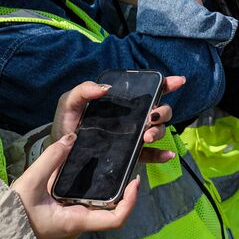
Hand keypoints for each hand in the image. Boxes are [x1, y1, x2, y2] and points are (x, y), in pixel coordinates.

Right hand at [12, 133, 138, 238]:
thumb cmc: (13, 212)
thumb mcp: (32, 182)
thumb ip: (51, 159)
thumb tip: (71, 138)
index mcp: (75, 221)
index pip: (115, 219)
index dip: (130, 201)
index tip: (135, 180)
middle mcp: (77, 225)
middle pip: (110, 212)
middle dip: (122, 192)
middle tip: (127, 168)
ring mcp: (70, 224)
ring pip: (98, 208)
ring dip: (108, 192)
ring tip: (112, 167)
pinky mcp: (62, 219)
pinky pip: (85, 206)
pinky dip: (92, 192)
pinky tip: (88, 174)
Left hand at [50, 77, 185, 149]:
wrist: (60, 155)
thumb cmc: (67, 125)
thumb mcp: (70, 103)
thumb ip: (83, 90)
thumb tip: (105, 88)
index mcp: (122, 103)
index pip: (149, 90)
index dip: (166, 84)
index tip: (178, 81)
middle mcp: (133, 119)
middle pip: (160, 111)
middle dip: (163, 111)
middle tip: (151, 116)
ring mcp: (134, 138)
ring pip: (158, 131)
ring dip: (159, 131)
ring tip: (146, 136)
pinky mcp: (131, 157)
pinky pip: (151, 155)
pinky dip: (162, 155)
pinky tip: (167, 155)